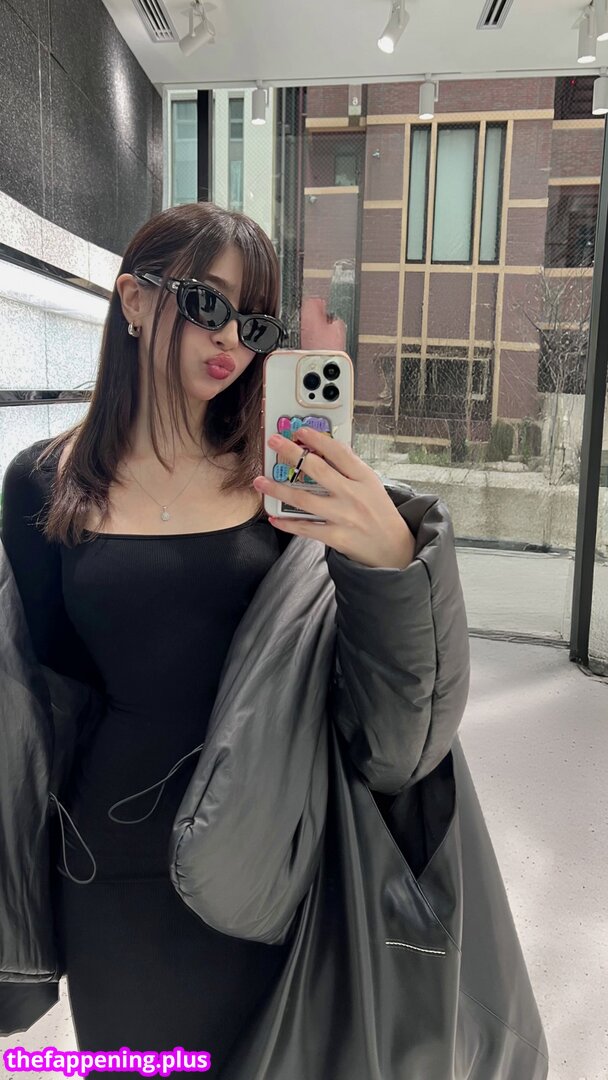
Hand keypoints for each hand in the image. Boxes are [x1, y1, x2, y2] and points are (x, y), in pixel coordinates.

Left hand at [253, 426, 415, 569]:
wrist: (393, 549)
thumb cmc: (379, 513)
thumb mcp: (372, 485)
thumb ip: (351, 468)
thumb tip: (328, 448)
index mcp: (364, 478)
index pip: (339, 452)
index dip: (317, 439)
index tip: (300, 430)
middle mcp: (353, 495)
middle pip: (317, 470)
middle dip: (291, 453)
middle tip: (273, 442)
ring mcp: (343, 516)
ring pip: (303, 499)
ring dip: (278, 489)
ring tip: (260, 481)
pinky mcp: (336, 537)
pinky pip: (306, 528)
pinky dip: (287, 523)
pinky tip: (274, 517)